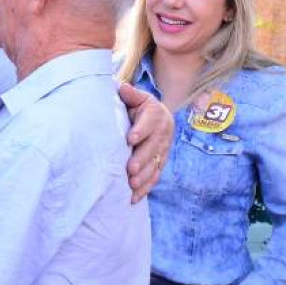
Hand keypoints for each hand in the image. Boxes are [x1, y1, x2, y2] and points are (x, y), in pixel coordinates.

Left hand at [119, 83, 172, 202]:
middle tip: (131, 169)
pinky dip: (146, 187)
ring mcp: (163, 149)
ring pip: (155, 164)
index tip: (130, 139)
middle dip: (142, 158)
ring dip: (145, 176)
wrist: (153, 114)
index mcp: (156, 114)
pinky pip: (155, 176)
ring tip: (132, 185)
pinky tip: (134, 197)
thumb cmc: (137, 104)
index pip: (150, 122)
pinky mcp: (160, 162)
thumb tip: (122, 88)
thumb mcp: (135, 97)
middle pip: (153, 147)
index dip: (141, 130)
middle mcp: (163, 132)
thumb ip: (129, 94)